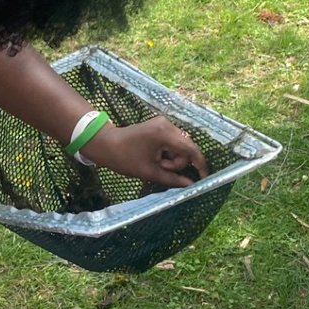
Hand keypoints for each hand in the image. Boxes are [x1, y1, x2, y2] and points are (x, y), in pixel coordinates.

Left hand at [86, 117, 208, 188]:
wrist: (104, 143)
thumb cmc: (124, 158)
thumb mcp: (149, 172)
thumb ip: (172, 179)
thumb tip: (190, 185)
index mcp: (164, 133)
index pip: (191, 149)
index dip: (200, 164)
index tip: (204, 178)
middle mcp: (167, 124)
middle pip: (186, 148)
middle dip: (177, 163)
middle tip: (160, 168)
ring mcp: (163, 123)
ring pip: (180, 147)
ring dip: (171, 159)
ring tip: (155, 163)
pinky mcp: (160, 126)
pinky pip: (172, 143)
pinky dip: (167, 153)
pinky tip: (155, 157)